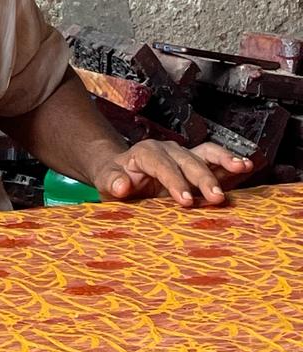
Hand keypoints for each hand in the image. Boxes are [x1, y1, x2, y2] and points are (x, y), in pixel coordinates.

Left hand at [92, 139, 253, 207]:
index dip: (174, 182)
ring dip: (224, 160)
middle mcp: (167, 150)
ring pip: (206, 154)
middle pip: (188, 161)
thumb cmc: (115, 179)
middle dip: (203, 179)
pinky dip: (229, 161)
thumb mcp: (106, 181)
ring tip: (243, 167)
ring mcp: (184, 155)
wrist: (121, 173)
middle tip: (216, 199)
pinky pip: (214, 159)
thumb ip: (112, 182)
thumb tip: (121, 186)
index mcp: (145, 153)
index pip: (161, 165)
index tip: (185, 201)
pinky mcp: (195, 162)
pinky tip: (246, 166)